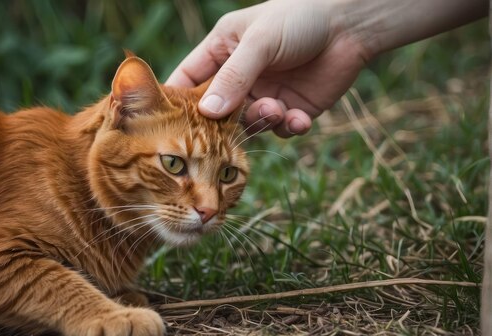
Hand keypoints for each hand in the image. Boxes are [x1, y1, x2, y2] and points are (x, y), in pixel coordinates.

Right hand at [166, 0, 368, 137]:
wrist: (352, 24)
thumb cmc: (299, 18)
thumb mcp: (261, 41)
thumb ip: (234, 76)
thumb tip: (208, 112)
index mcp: (222, 52)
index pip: (188, 80)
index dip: (177, 102)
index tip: (171, 125)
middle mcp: (239, 77)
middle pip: (215, 112)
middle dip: (223, 123)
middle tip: (229, 130)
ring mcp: (265, 94)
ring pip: (247, 125)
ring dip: (261, 121)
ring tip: (277, 108)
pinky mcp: (292, 109)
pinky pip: (280, 130)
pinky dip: (288, 127)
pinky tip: (300, 118)